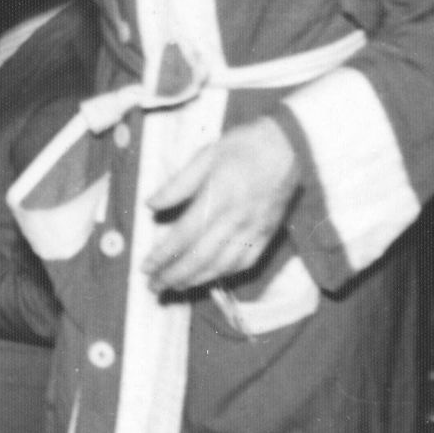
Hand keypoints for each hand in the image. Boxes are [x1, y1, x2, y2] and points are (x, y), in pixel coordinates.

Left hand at [144, 119, 299, 293]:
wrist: (289, 145)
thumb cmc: (242, 146)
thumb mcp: (205, 155)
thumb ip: (177, 184)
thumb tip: (150, 205)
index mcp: (218, 197)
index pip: (184, 236)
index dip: (163, 255)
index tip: (145, 267)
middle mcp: (237, 219)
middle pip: (201, 257)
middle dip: (174, 276)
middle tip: (154, 286)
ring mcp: (255, 230)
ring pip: (222, 265)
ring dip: (196, 280)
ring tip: (175, 287)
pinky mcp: (268, 234)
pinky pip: (245, 262)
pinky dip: (224, 274)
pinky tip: (209, 277)